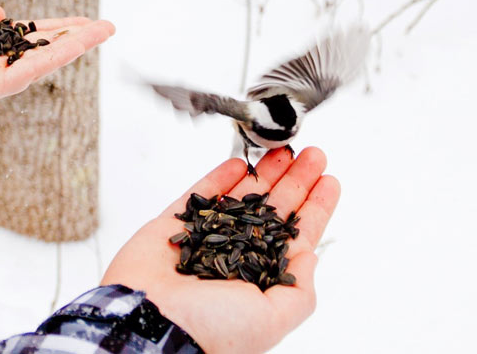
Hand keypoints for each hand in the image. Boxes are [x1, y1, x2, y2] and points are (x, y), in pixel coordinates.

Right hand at [101, 147, 339, 353]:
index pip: (295, 235)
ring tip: (284, 149)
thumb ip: (298, 292)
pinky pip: (200, 194)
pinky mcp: (174, 225)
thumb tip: (311, 257)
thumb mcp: (271, 319)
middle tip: (315, 154)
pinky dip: (219, 177)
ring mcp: (204, 237)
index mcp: (259, 276)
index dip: (315, 207)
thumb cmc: (211, 329)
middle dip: (295, 180)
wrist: (151, 321)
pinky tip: (240, 162)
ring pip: (240, 196)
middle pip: (273, 208)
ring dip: (264, 172)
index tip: (329, 181)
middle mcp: (235, 254)